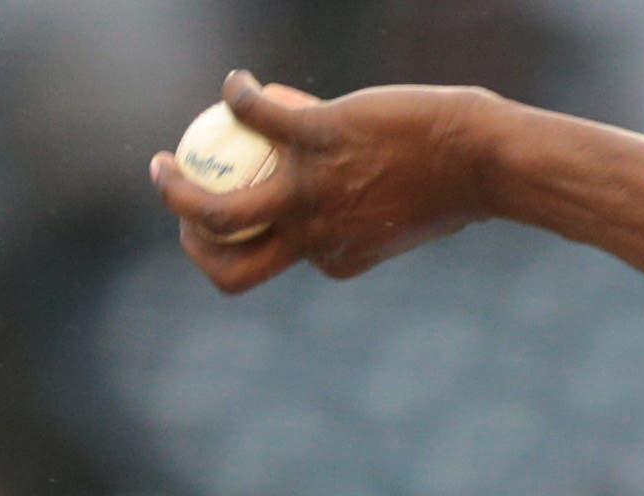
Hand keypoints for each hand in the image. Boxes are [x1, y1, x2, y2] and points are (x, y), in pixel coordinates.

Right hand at [149, 70, 497, 294]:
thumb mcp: (406, 220)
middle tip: (181, 206)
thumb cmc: (454, 188)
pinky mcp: (315, 137)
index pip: (277, 261)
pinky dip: (235, 96)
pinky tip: (235, 84)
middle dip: (190, 245)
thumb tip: (361, 211)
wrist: (481, 158)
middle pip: (229, 262)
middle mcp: (316, 236)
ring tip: (162, 163)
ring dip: (174, 191)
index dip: (260, 237)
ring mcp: (311, 190)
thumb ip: (372, 222)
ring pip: (216, 212)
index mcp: (335, 259)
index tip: (262, 206)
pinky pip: (251, 115)